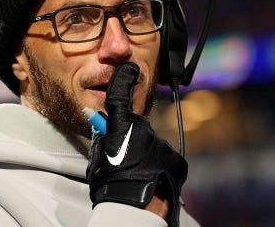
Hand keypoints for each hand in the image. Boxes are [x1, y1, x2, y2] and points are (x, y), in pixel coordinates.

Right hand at [86, 62, 186, 226]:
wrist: (136, 205)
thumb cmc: (111, 185)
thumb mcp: (98, 158)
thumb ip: (103, 139)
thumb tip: (104, 130)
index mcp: (120, 129)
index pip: (119, 97)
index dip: (123, 80)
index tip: (129, 69)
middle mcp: (143, 131)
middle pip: (137, 131)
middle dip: (132, 141)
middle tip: (124, 160)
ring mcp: (161, 144)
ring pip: (152, 146)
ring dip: (146, 156)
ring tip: (137, 173)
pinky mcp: (176, 158)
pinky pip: (165, 158)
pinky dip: (159, 166)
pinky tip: (151, 177)